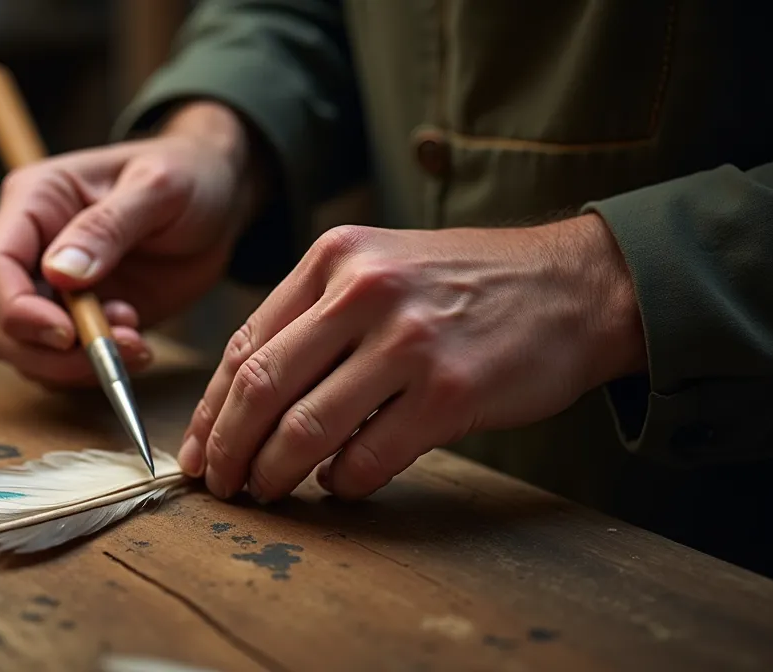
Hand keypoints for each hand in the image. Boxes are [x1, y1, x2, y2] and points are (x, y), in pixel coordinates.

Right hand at [0, 102, 262, 386]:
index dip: (19, 310)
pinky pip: (62, 363)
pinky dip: (94, 368)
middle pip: (0, 322)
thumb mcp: (157, 188)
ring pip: (26, 351)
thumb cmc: (187, 174)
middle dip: (48, 351)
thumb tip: (59, 274)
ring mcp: (52, 290)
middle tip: (113, 350)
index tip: (67, 334)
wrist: (220, 199)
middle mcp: (31, 249)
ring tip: (136, 342)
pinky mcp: (79, 321)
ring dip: (75, 365)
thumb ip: (107, 226)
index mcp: (33, 203)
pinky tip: (137, 344)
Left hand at [179, 214, 646, 501]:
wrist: (574, 287)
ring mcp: (407, 343)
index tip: (199, 451)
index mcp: (334, 258)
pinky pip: (367, 459)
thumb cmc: (466, 286)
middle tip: (221, 485)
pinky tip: (339, 483)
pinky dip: (341, 482)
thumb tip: (243, 399)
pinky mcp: (449, 394)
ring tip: (267, 492)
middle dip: (228, 449)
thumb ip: (314, 317)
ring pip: (305, 429)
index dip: (212, 409)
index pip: (245, 344)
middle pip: (260, 388)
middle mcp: (363, 292)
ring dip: (274, 474)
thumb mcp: (380, 268)